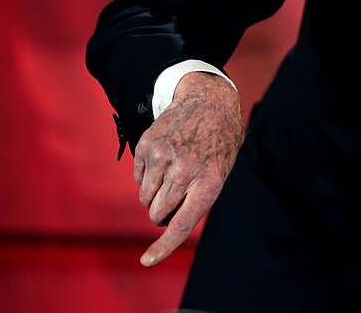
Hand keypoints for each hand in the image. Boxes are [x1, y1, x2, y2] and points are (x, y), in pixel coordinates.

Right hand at [133, 71, 243, 265]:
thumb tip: (173, 221)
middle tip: (175, 195)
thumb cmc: (218, 141)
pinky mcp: (147, 146)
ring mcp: (163, 158)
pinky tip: (164, 157)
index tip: (147, 261)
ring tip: (172, 171)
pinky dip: (147, 175)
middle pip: (158, 214)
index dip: (164, 247)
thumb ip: (201, 197)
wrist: (208, 99)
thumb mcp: (222, 170)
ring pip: (145, 198)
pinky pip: (137, 178)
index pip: (182, 224)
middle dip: (162, 212)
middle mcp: (185, 172)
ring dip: (154, 194)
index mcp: (209, 182)